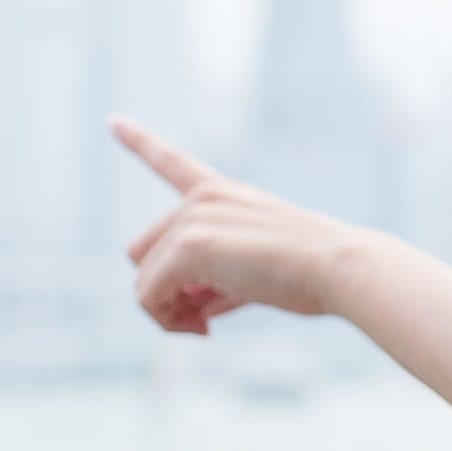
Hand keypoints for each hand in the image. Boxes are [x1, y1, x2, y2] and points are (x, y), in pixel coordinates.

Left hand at [115, 118, 365, 334]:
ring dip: (168, 312)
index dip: (139, 141)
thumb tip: (192, 313)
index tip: (113, 120)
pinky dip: (168, 321)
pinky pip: (150, 297)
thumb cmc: (313, 275)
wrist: (338, 267)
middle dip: (165, 291)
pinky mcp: (189, 246)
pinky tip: (206, 330)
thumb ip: (218, 286)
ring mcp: (194, 218)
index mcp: (222, 193)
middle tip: (203, 319)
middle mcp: (202, 198)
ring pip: (144, 281)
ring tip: (206, 327)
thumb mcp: (257, 276)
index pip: (172, 162)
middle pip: (143, 254)